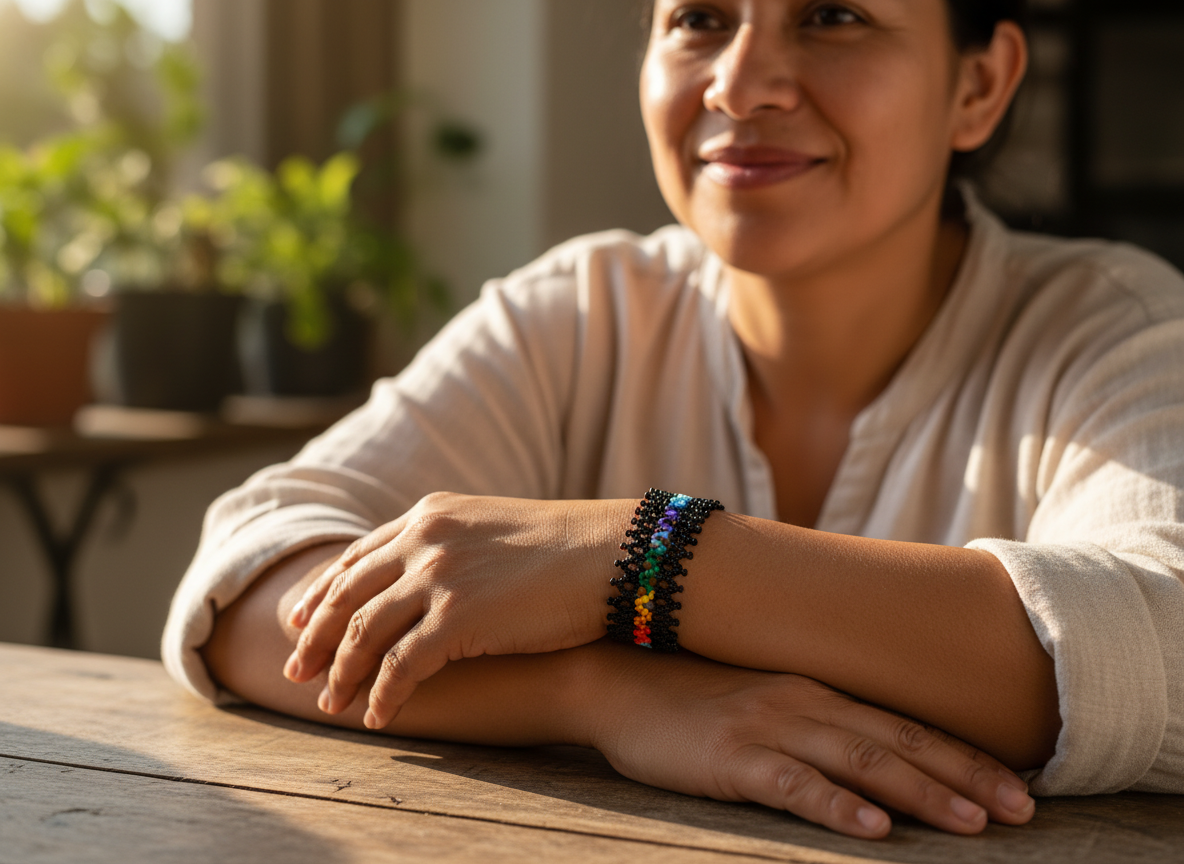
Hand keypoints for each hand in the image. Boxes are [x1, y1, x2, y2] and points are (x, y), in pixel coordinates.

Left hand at [282, 492, 632, 726]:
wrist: (610, 554)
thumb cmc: (565, 548)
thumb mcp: (493, 530)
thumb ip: (451, 544)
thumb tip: (427, 576)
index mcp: (429, 516)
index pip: (356, 558)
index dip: (321, 593)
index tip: (299, 620)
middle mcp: (423, 540)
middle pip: (346, 596)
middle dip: (313, 637)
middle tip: (294, 671)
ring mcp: (437, 577)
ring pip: (363, 634)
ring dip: (340, 675)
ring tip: (329, 705)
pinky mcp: (457, 617)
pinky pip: (401, 667)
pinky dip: (383, 696)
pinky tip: (378, 718)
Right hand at [583, 644, 1034, 838]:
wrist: (614, 679)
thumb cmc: (688, 694)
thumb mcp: (759, 697)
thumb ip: (811, 716)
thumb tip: (867, 756)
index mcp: (815, 689)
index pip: (904, 723)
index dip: (964, 754)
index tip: (1019, 783)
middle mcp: (803, 700)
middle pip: (899, 740)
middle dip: (966, 775)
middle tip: (1024, 810)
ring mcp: (767, 725)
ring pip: (861, 760)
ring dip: (922, 791)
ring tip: (972, 824)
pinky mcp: (731, 756)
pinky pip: (793, 783)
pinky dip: (837, 805)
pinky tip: (873, 829)